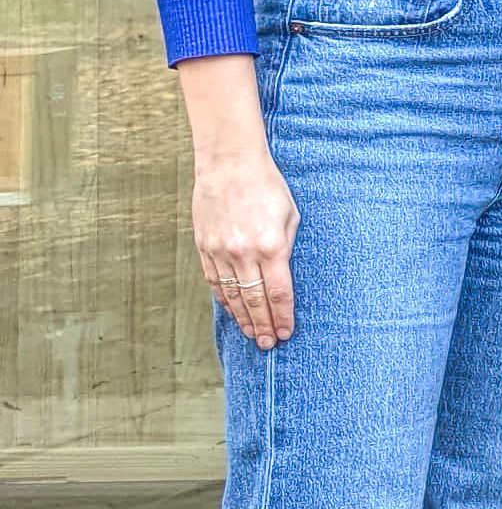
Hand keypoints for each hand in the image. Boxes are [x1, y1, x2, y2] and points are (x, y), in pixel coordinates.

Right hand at [178, 55, 299, 349]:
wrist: (229, 163)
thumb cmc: (268, 187)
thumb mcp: (291, 216)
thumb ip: (287, 248)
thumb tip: (283, 277)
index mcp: (271, 246)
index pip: (278, 293)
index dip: (282, 316)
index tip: (286, 333)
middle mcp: (243, 253)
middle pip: (254, 301)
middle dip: (262, 325)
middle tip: (268, 344)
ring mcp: (219, 251)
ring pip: (231, 295)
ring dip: (242, 318)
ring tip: (251, 334)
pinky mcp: (203, 246)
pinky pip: (213, 281)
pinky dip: (223, 299)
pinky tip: (231, 311)